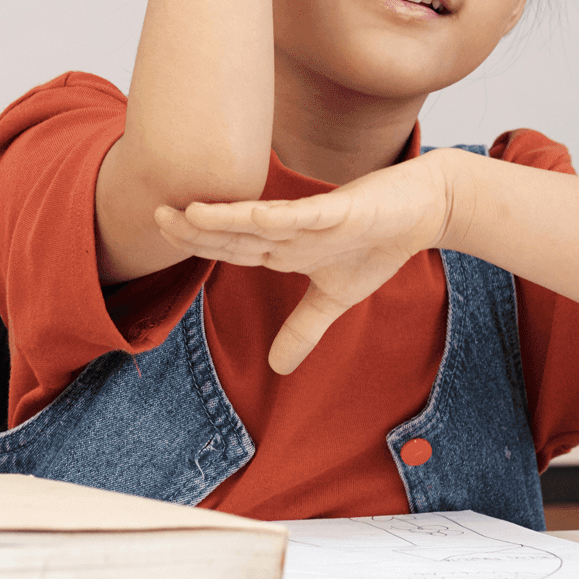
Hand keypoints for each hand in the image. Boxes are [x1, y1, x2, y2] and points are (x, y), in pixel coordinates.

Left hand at [154, 153, 461, 374]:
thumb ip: (303, 329)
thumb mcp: (335, 299)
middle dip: (196, 228)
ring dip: (228, 217)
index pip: (230, 248)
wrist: (422, 208)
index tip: (160, 236)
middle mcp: (291, 230)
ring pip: (264, 220)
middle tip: (155, 216)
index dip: (197, 243)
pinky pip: (310, 215)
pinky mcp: (345, 210)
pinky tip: (258, 217)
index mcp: (283, 248)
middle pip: (235, 232)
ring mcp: (315, 219)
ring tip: (191, 212)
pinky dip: (286, 216)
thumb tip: (276, 370)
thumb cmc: (375, 244)